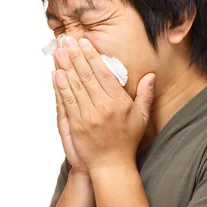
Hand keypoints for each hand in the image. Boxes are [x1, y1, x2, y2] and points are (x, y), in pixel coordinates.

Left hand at [53, 37, 154, 173]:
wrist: (111, 165)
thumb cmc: (127, 141)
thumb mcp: (142, 117)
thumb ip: (145, 95)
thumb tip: (151, 75)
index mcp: (119, 102)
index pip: (103, 73)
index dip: (92, 56)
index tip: (84, 43)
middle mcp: (103, 107)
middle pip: (86, 75)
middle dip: (75, 56)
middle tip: (67, 40)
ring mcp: (88, 116)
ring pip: (75, 85)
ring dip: (65, 67)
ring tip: (58, 51)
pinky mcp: (76, 125)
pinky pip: (67, 101)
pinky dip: (61, 86)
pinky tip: (56, 73)